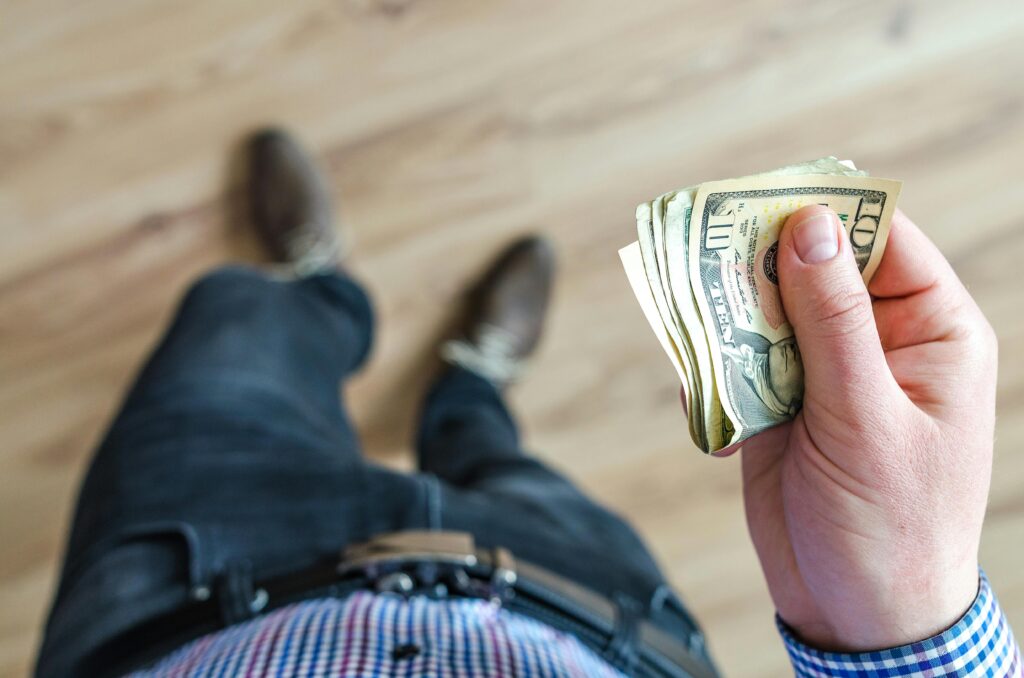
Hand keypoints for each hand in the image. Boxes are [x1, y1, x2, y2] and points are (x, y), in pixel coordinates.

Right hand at [735, 205, 996, 650]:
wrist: (854, 612)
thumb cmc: (891, 524)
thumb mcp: (867, 418)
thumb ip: (834, 321)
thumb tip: (810, 227)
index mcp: (928, 331)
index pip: (880, 240)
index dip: (825, 213)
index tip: (761, 198)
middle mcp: (875, 340)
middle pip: (810, 267)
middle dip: (758, 268)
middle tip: (705, 262)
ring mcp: (823, 371)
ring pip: (764, 312)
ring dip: (727, 324)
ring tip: (700, 341)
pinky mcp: (779, 403)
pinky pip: (736, 362)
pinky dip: (714, 378)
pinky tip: (717, 418)